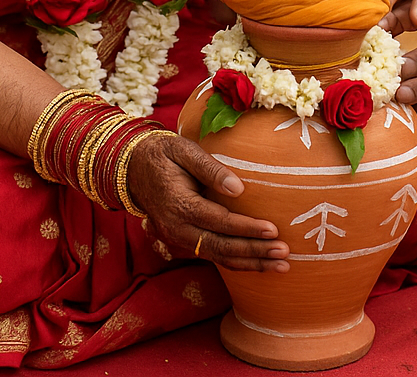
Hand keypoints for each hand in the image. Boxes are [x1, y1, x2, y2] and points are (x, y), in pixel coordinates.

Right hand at [125, 133, 289, 272]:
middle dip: (255, 253)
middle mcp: (178, 229)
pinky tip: (260, 264)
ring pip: (219, 257)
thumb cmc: (163, 153)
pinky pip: (213, 256)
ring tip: (281, 266)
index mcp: (179, 205)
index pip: (220, 222)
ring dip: (251, 264)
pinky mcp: (184, 242)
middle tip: (284, 253)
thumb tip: (239, 188)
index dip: (247, 228)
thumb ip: (211, 169)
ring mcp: (179, 239)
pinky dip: (238, 262)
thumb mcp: (184, 150)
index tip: (273, 230)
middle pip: (222, 247)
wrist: (132, 168)